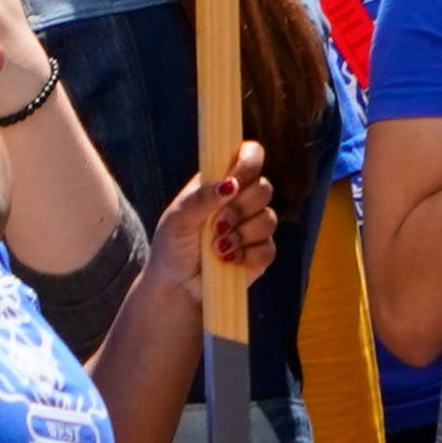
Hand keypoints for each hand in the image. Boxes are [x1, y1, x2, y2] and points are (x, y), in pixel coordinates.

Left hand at [143, 144, 277, 293]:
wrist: (176, 286)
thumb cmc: (172, 246)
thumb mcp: (177, 218)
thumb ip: (201, 198)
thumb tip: (230, 184)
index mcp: (222, 182)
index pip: (249, 156)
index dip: (249, 162)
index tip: (234, 181)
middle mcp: (241, 201)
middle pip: (264, 188)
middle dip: (239, 209)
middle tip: (216, 225)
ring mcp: (253, 227)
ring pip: (269, 219)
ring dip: (240, 235)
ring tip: (216, 248)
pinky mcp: (260, 255)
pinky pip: (268, 249)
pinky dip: (246, 256)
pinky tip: (227, 261)